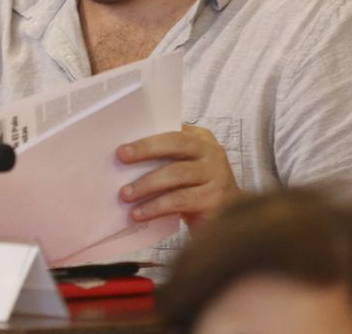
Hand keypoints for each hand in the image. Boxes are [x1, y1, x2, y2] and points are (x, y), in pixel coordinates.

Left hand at [116, 124, 239, 227]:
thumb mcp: (183, 168)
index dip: (147, 137)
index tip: (121, 146)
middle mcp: (212, 152)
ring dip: (146, 184)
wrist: (230, 220)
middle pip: (176, 144)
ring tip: (125, 195)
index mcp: (201, 138)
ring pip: (176, 174)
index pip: (172, 130)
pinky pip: (179, 201)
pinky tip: (139, 214)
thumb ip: (164, 158)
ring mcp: (217, 175)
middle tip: (121, 157)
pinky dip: (155, 207)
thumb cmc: (196, 189)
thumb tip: (124, 158)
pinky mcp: (214, 200)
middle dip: (146, 149)